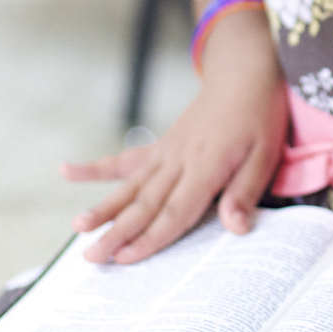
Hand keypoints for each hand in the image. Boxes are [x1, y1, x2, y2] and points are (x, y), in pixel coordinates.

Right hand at [62, 74, 287, 264]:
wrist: (242, 73)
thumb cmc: (259, 115)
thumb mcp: (266, 155)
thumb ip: (245, 192)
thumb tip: (236, 228)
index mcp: (206, 166)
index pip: (175, 211)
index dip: (150, 238)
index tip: (125, 258)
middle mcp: (179, 161)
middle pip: (145, 204)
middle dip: (117, 233)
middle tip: (92, 258)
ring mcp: (165, 152)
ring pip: (130, 186)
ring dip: (104, 208)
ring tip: (78, 227)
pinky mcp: (160, 145)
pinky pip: (124, 159)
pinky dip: (95, 167)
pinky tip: (67, 171)